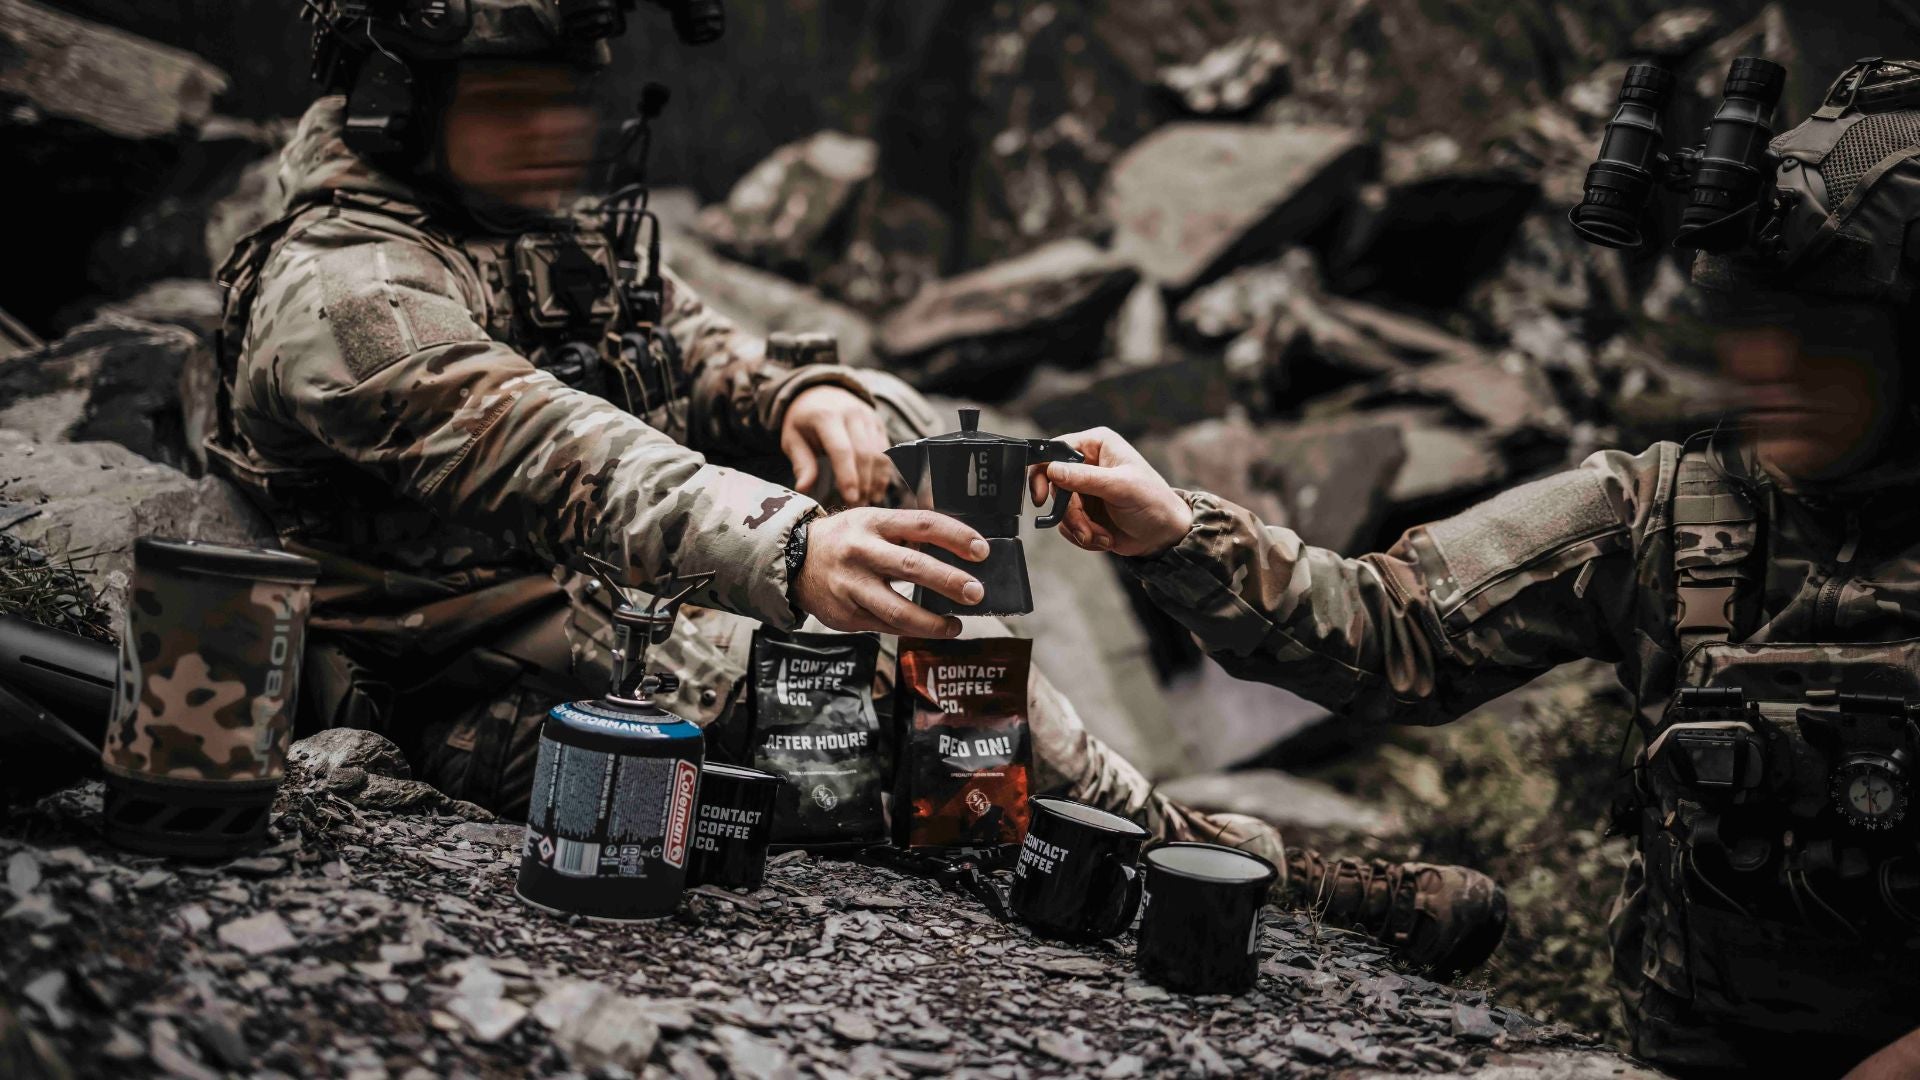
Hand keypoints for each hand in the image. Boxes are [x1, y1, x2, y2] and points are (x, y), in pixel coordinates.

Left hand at [780, 386, 892, 507]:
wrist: (820, 391)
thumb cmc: (803, 421)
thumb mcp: (793, 438)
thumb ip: (802, 463)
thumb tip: (803, 489)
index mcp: (826, 416)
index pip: (842, 449)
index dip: (848, 476)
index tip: (850, 499)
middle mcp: (852, 413)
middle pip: (865, 453)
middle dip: (863, 483)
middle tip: (857, 505)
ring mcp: (868, 417)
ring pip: (879, 453)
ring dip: (875, 480)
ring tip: (867, 501)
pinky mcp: (878, 423)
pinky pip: (886, 450)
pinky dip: (883, 472)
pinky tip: (876, 490)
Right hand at [792, 508, 987, 636]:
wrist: (794, 561)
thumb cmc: (846, 539)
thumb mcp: (871, 522)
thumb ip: (907, 533)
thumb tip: (959, 549)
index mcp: (873, 522)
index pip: (922, 524)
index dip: (956, 536)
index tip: (982, 550)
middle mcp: (861, 552)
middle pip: (912, 567)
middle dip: (950, 582)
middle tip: (976, 593)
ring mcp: (851, 586)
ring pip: (899, 611)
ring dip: (933, 623)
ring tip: (956, 626)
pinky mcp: (846, 615)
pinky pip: (886, 627)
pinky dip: (912, 630)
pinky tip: (929, 629)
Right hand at [1026, 427, 1192, 556]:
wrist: (1164, 536)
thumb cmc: (1153, 502)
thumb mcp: (1120, 487)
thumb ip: (1085, 478)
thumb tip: (1052, 469)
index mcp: (1096, 445)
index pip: (1056, 450)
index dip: (1043, 471)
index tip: (1041, 498)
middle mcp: (1086, 464)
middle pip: (1054, 486)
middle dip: (1069, 513)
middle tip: (1084, 528)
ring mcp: (1083, 489)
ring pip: (1059, 509)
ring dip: (1078, 527)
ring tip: (1100, 536)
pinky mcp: (1084, 511)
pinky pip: (1066, 524)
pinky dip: (1082, 535)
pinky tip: (1103, 538)